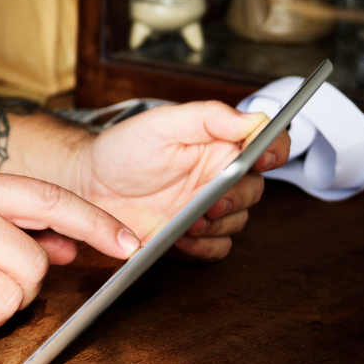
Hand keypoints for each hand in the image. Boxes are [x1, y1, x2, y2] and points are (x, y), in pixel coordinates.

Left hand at [73, 101, 290, 260]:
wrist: (89, 185)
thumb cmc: (122, 150)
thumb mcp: (160, 124)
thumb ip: (207, 117)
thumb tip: (252, 120)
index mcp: (218, 143)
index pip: (266, 143)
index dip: (275, 149)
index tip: (264, 158)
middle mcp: (218, 175)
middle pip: (255, 188)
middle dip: (236, 197)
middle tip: (210, 201)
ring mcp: (206, 206)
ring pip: (239, 220)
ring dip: (218, 223)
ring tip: (188, 220)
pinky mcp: (192, 234)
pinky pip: (219, 247)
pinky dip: (206, 245)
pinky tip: (183, 236)